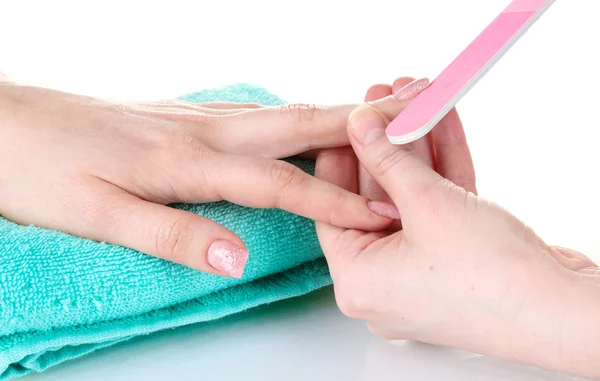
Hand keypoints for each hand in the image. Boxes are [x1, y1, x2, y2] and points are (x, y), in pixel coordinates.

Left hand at [0, 82, 396, 277]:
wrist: (0, 121)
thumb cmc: (39, 168)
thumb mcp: (97, 214)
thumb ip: (172, 234)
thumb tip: (238, 257)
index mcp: (187, 159)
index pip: (282, 184)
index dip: (337, 201)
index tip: (384, 213)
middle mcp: (201, 129)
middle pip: (296, 124)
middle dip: (359, 124)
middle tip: (413, 115)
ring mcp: (193, 116)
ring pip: (279, 113)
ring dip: (330, 115)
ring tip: (375, 117)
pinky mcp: (181, 115)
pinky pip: (254, 113)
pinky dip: (292, 117)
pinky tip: (300, 122)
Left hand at [315, 80, 599, 377]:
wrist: (561, 311)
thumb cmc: (491, 276)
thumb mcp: (427, 204)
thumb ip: (387, 159)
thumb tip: (360, 123)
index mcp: (359, 281)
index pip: (334, 208)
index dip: (340, 158)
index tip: (346, 122)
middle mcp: (384, 282)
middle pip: (375, 200)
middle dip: (386, 144)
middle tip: (384, 101)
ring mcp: (419, 273)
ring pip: (410, 201)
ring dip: (417, 150)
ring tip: (414, 100)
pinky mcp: (452, 263)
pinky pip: (437, 210)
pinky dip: (442, 172)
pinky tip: (443, 125)